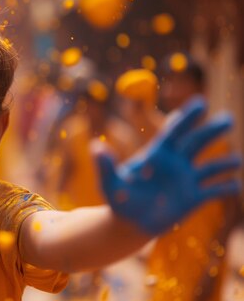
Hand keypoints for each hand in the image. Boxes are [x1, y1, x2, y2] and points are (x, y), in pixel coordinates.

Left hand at [95, 97, 241, 234]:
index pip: (173, 132)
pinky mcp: (193, 199)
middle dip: (211, 131)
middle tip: (227, 119)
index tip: (200, 103)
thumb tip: (95, 146)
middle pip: (196, 142)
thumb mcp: (109, 183)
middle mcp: (175, 163)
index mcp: (156, 155)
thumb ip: (105, 165)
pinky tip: (235, 185)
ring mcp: (186, 180)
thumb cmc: (119, 199)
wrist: (130, 222)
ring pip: (210, 167)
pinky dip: (225, 188)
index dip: (186, 117)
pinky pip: (213, 191)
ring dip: (224, 163)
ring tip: (236, 160)